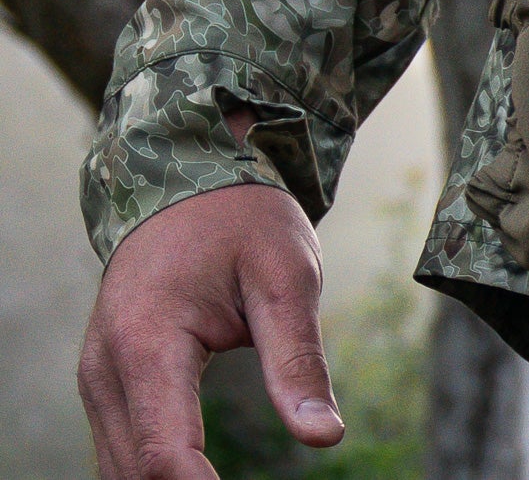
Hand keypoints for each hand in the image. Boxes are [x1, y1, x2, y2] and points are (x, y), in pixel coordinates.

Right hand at [78, 183, 344, 478]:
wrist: (185, 181)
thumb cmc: (243, 221)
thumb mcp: (287, 276)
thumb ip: (298, 359)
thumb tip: (325, 435)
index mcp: (146, 343)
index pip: (165, 453)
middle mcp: (105, 369)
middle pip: (135, 473)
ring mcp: (98, 379)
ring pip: (120, 470)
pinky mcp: (108, 383)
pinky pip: (123, 449)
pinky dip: (159, 472)